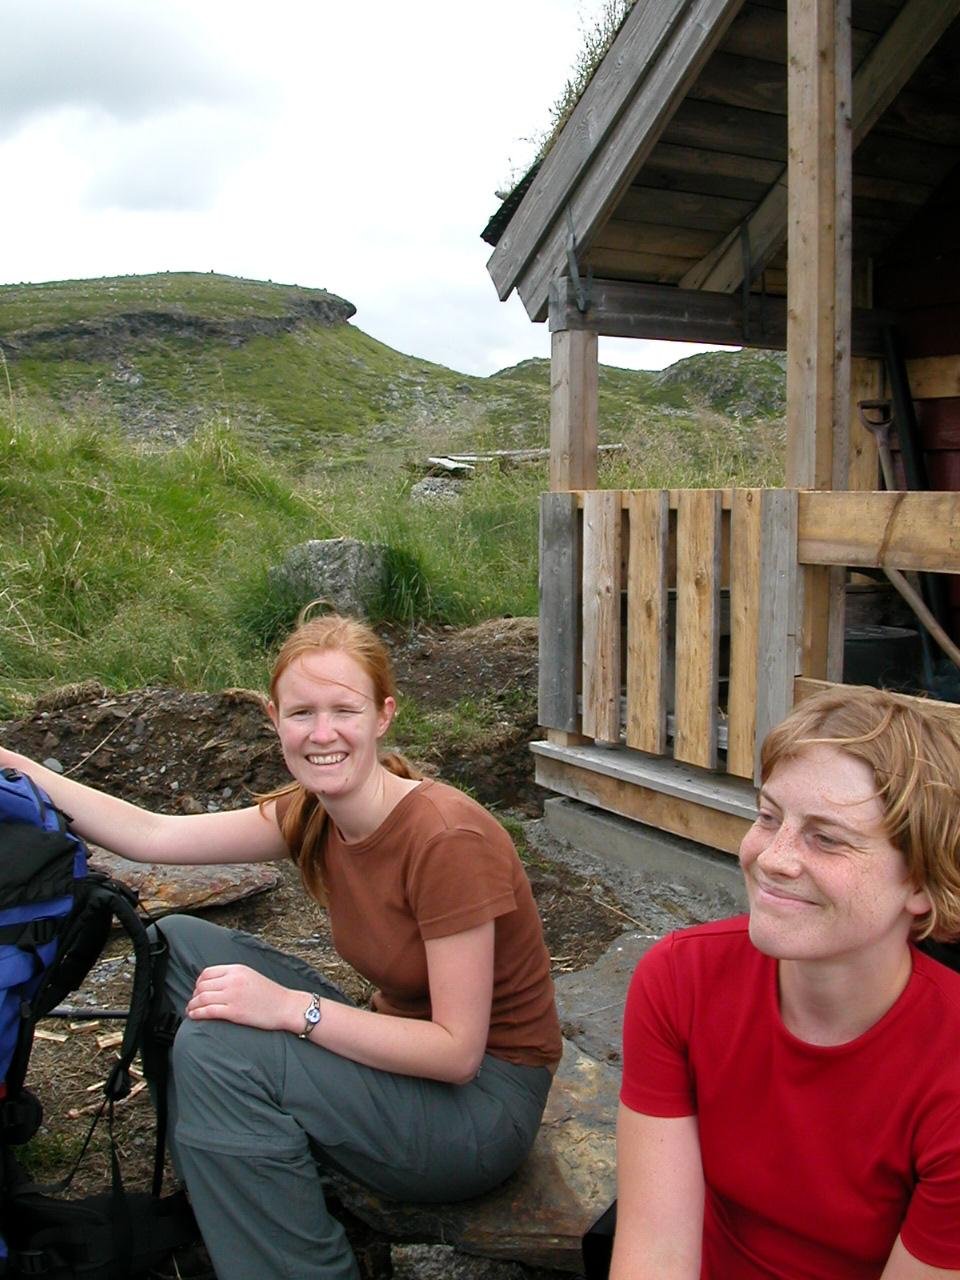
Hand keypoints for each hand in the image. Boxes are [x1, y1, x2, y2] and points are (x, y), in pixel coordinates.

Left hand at [186, 964, 301, 1032]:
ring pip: (202, 998)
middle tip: (193, 1003)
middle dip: (194, 995)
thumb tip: (214, 984)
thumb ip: (233, 976)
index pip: (207, 973)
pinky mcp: (234, 1012)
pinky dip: (197, 1013)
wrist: (286, 1006)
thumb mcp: (250, 976)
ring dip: (192, 1006)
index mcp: (237, 969)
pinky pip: (208, 1011)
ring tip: (191, 1011)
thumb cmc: (270, 994)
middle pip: (202, 986)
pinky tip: (194, 1016)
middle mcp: (233, 980)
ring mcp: (233, 996)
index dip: (198, 983)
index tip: (198, 991)